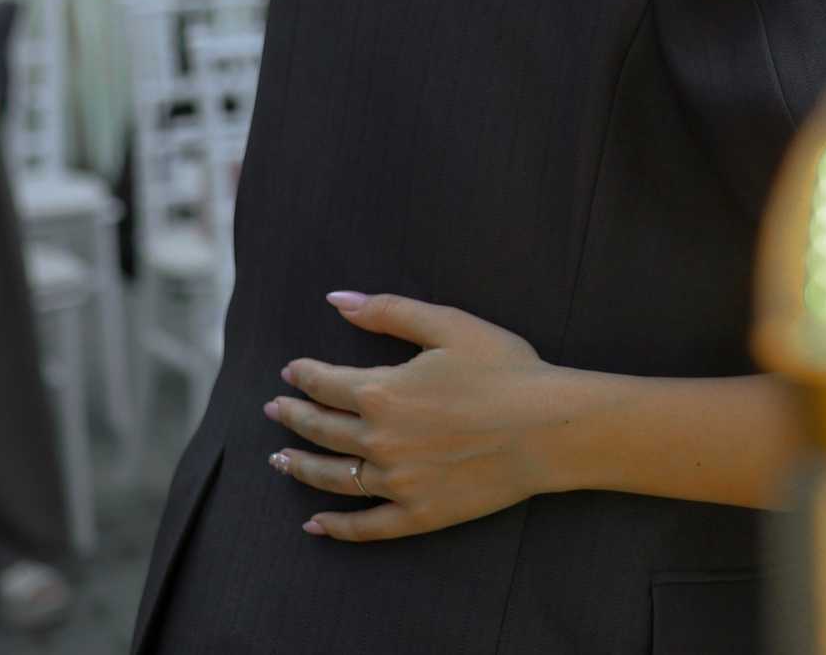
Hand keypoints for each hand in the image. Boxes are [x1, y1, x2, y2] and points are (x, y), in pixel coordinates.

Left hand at [267, 292, 580, 541]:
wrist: (551, 428)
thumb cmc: (506, 370)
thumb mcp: (449, 325)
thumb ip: (388, 311)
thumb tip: (336, 300)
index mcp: (381, 393)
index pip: (325, 383)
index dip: (304, 374)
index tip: (291, 370)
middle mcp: (378, 441)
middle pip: (320, 430)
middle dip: (292, 416)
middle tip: (274, 409)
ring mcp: (396, 483)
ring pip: (332, 477)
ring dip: (300, 467)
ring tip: (279, 459)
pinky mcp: (418, 515)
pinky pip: (365, 526)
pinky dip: (335, 527)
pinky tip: (314, 524)